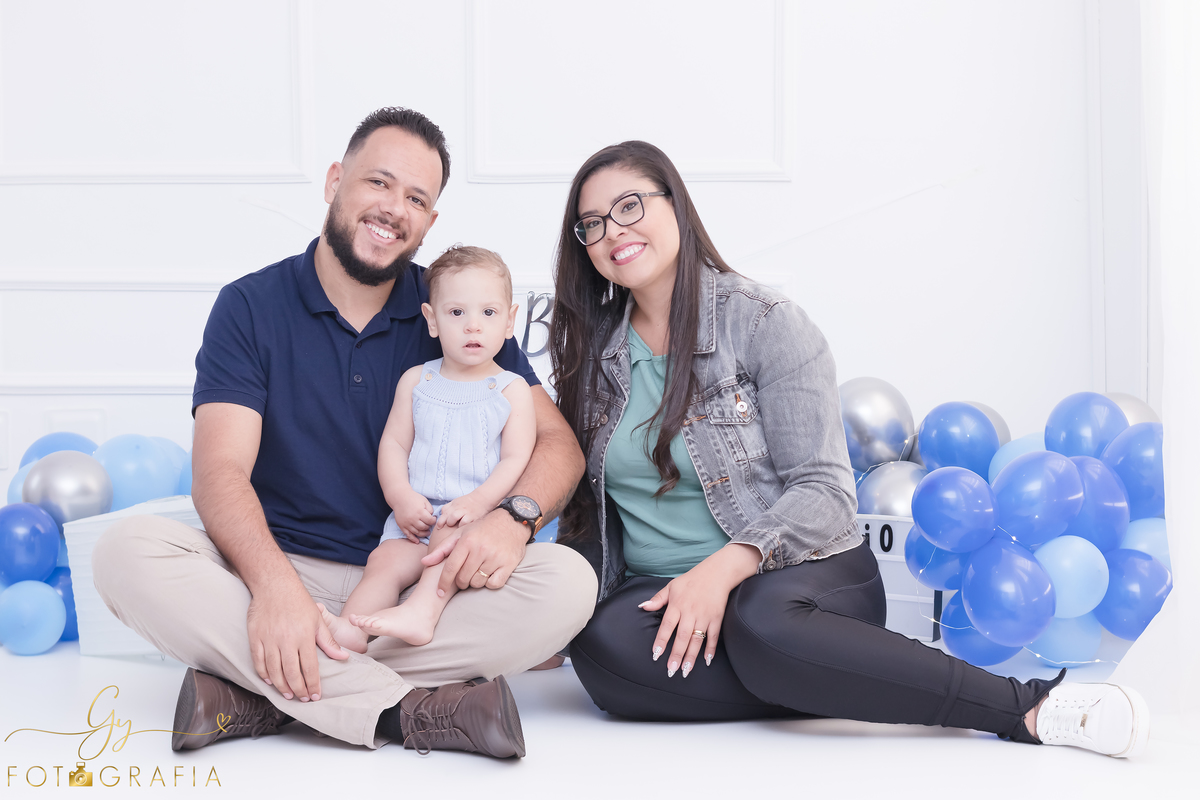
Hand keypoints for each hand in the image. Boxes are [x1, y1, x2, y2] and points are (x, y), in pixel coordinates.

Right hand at [246, 578, 347, 701]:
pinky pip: (258, 661)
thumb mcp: (318, 620)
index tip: (316, 696)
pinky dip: (264, 674)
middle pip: (292, 673)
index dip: (313, 685)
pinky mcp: (256, 637)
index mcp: (304, 636)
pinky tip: (270, 681)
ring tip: (289, 694)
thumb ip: (328, 641)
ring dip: (282, 686)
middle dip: (299, 690)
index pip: (309, 668)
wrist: (274, 585)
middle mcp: (286, 640)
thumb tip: (342, 657)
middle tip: (303, 699)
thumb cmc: (299, 602)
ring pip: (274, 671)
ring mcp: (269, 639)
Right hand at [393, 489, 435, 539]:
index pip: (430, 521)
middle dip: (428, 527)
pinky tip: (417, 541)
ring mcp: (407, 523)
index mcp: (420, 512)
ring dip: (423, 534)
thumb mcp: (424, 501)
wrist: (399, 498)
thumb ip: (430, 509)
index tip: (433, 519)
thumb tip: (432, 517)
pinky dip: (413, 539)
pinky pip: (408, 535)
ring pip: (417, 532)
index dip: (434, 521)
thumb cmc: (413, 498)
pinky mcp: (402, 526)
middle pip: (424, 528)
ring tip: (426, 532)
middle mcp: (413, 519)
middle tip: (430, 525)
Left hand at [423, 508, 526, 593]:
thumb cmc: (482, 528)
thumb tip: (424, 563)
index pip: (450, 567)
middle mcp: (481, 549)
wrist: (512, 521)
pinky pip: (493, 584)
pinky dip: (490, 582)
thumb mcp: (461, 534)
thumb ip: (442, 549)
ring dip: (476, 581)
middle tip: (465, 575)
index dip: (443, 582)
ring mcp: (495, 557)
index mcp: (467, 541)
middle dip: (461, 581)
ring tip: (478, 571)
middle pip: (463, 578)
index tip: (439, 592)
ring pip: (478, 583)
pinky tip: (490, 574)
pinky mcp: (508, 564)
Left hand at [435, 491, 491, 528]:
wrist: (482, 498)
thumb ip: (448, 508)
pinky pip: (464, 523)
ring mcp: (466, 512)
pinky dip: (462, 526)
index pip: (443, 513)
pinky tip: (464, 527)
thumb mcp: (456, 502)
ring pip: (454, 517)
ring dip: (453, 523)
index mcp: (454, 505)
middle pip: (447, 515)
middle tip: (450, 526)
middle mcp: (458, 508)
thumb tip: (441, 515)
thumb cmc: (468, 502)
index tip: (439, 527)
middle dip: (446, 522)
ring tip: (456, 526)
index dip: (440, 522)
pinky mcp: (473, 517)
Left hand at [638, 544, 760, 677]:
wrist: (717, 572)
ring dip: (691, 656)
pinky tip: (707, 660)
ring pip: (696, 639)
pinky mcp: (717, 618)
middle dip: (676, 654)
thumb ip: (657, 599)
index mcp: (677, 605)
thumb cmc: (691, 580)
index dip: (661, 641)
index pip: (667, 626)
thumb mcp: (671, 586)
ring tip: (685, 670)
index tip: (656, 654)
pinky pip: (713, 636)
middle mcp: (690, 612)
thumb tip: (642, 607)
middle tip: (671, 671)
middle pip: (682, 637)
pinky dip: (710, 648)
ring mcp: (704, 616)